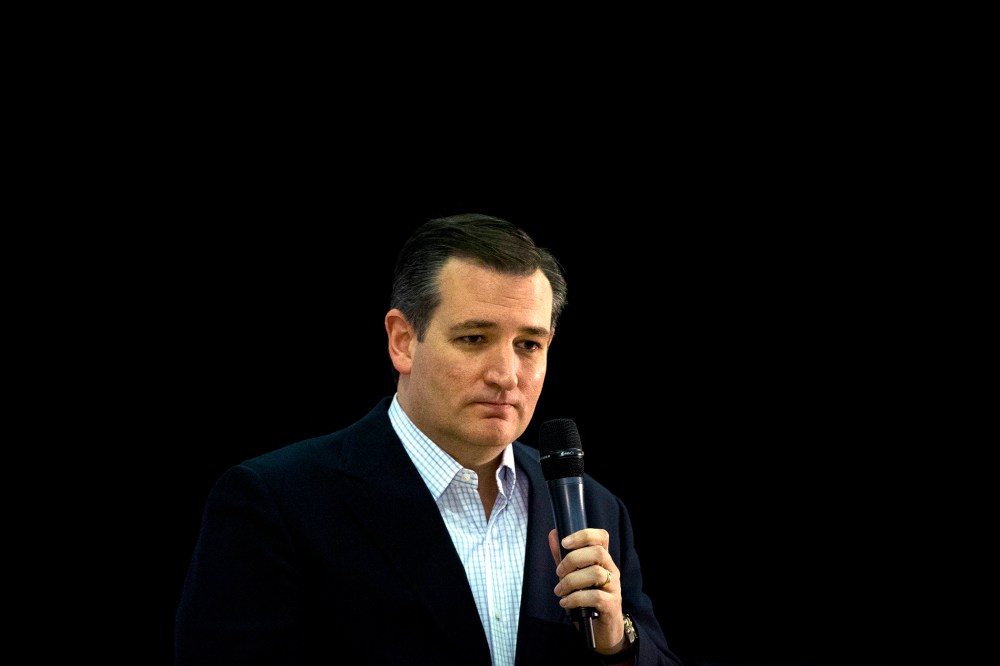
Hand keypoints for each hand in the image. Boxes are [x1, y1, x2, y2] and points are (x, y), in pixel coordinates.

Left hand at [548, 528, 626, 655]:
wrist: (602, 631)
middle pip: (597, 553)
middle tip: (558, 572)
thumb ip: (563, 557)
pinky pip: (595, 596)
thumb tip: (553, 534)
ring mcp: (614, 587)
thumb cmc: (587, 600)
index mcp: (603, 560)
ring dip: (571, 581)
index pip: (601, 537)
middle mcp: (611, 570)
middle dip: (572, 560)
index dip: (583, 535)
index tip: (564, 542)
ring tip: (559, 590)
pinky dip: (576, 598)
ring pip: (595, 573)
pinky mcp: (611, 605)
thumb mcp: (574, 576)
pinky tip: (565, 603)